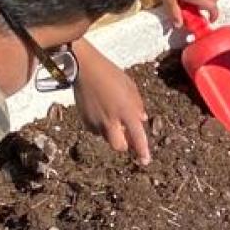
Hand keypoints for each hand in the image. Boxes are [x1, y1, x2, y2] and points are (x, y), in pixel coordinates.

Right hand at [73, 41, 151, 164]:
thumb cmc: (110, 74)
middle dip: (124, 145)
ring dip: (112, 133)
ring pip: (107, 138)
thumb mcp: (130, 86)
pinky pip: (96, 130)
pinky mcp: (85, 120)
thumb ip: (138, 105)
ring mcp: (96, 122)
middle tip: (126, 134)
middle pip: (118, 146)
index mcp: (125, 111)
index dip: (142, 151)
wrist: (84, 69)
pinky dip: (101, 126)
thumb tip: (142, 119)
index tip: (145, 161)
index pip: (137, 137)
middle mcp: (111, 120)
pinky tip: (100, 111)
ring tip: (111, 114)